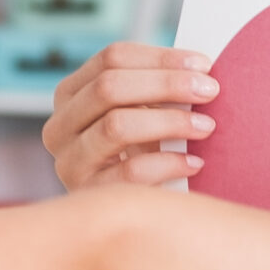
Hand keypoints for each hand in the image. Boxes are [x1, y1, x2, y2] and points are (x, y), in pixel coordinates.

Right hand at [42, 42, 219, 190]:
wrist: (122, 211)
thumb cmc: (139, 150)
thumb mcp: (138, 113)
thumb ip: (156, 88)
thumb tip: (201, 70)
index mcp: (70, 92)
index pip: (112, 58)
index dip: (160, 58)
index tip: (203, 65)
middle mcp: (59, 125)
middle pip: (109, 87)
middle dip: (166, 84)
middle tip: (209, 90)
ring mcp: (68, 161)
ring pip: (116, 126)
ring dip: (169, 122)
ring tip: (206, 126)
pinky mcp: (87, 194)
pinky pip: (130, 173)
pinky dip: (167, 164)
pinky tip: (194, 163)